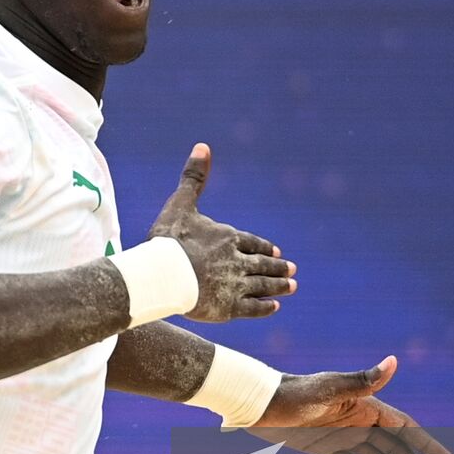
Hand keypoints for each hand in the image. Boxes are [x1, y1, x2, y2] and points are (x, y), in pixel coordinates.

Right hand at [147, 143, 295, 321]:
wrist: (162, 274)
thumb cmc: (168, 238)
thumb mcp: (181, 203)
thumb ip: (194, 177)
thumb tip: (203, 145)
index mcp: (228, 237)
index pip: (252, 243)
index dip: (264, 247)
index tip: (276, 251)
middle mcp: (237, 261)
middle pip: (262, 264)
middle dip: (278, 267)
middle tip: (292, 269)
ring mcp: (235, 285)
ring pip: (262, 285)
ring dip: (278, 286)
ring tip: (291, 287)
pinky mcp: (229, 307)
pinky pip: (253, 308)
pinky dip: (265, 307)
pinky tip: (274, 307)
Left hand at [253, 356, 449, 453]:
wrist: (259, 404)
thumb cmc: (294, 393)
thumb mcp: (329, 388)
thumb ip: (362, 380)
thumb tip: (394, 361)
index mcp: (365, 406)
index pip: (405, 428)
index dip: (427, 445)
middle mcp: (358, 420)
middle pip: (396, 449)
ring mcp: (343, 435)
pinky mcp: (325, 449)